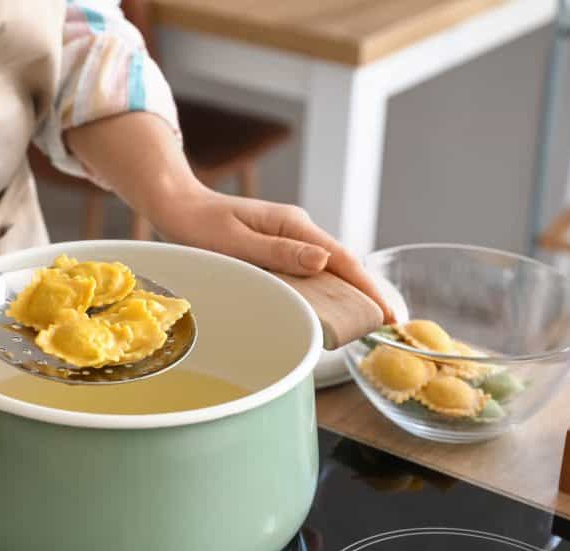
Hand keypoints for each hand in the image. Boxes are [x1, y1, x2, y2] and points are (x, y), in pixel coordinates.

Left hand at [149, 188, 394, 322]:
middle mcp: (298, 231)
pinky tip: (336, 308)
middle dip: (368, 292)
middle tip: (390, 324)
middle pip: (342, 265)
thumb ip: (278, 251)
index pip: (340, 258)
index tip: (387, 311)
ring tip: (371, 322)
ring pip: (329, 270)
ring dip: (350, 294)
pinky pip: (310, 274)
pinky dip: (327, 291)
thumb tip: (323, 260)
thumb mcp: (236, 240)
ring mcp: (290, 241)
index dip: (366, 286)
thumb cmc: (200, 223)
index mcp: (293, 225)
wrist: (179, 207)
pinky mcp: (280, 251)